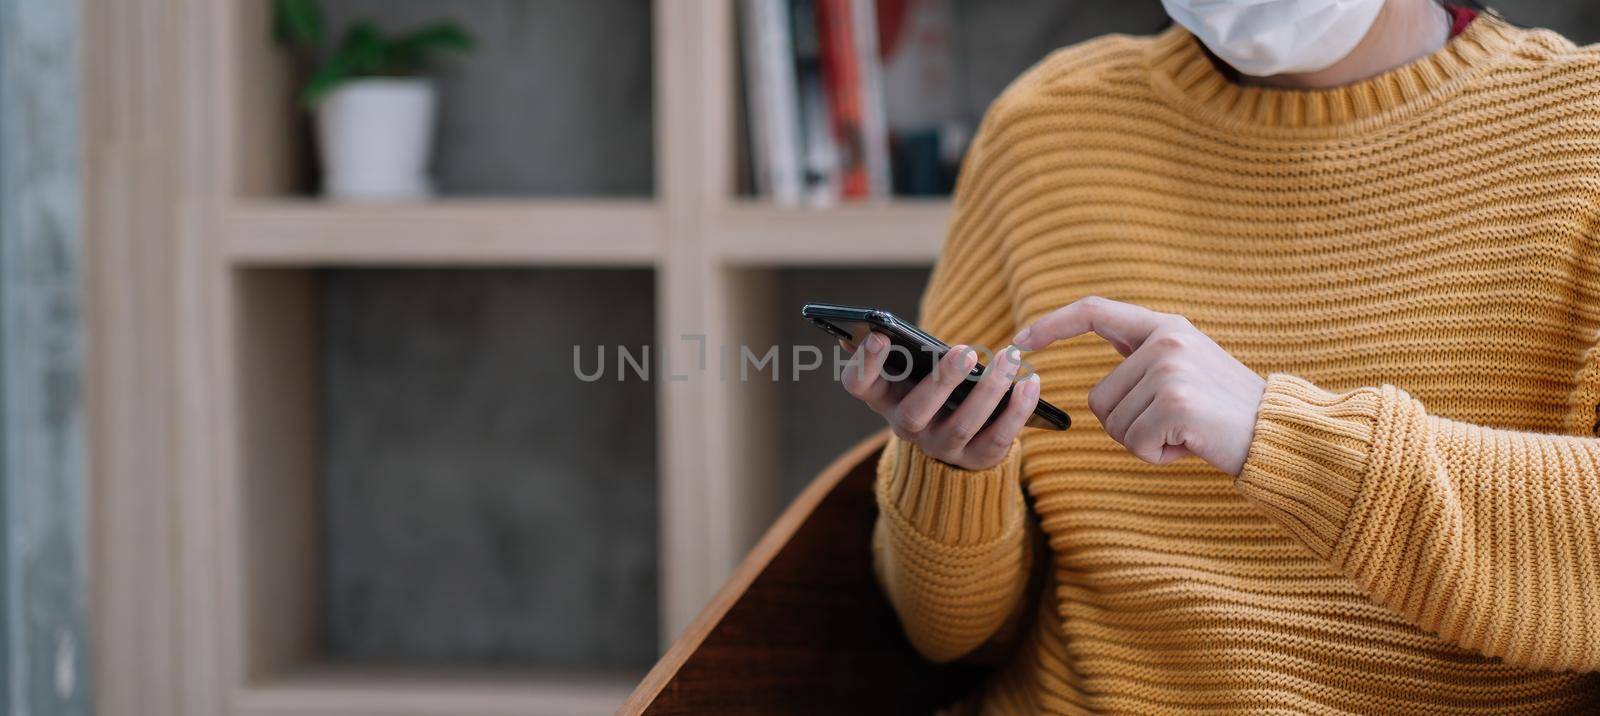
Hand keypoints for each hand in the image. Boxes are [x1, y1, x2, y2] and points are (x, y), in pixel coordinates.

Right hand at [839, 333, 1040, 470]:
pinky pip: (998, 438)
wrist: (964, 438)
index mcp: (884, 398)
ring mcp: (941, 448)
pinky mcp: (976, 460)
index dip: (866, 363)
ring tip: (1010, 359)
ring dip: (987, 391)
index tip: (881, 336)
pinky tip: (1030, 383)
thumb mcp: (912, 372)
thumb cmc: (935, 388)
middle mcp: (907, 428)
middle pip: (914, 413)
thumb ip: (896, 354)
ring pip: (961, 426)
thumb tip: (866, 332)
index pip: (859, 385)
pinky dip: (1016, 410)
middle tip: (965, 350)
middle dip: (941, 381)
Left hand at [1013, 297, 1265, 475]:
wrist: (1277, 433)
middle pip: (1098, 397)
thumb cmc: (1224, 412)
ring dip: (1143, 441)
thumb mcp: (1183, 371)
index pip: (1093, 311)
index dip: (1051, 324)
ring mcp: (1170, 369)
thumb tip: (1097, 383)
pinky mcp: (1175, 402)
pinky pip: (1133, 444)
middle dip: (1126, 424)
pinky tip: (1189, 445)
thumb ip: (1141, 363)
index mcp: (1164, 327)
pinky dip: (1156, 456)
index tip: (1018, 341)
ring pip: (1113, 424)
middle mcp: (1165, 340)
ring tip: (1185, 431)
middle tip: (1173, 425)